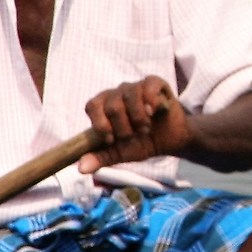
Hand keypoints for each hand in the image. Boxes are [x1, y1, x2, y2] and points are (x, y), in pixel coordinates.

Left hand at [80, 76, 197, 171]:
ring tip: (146, 128)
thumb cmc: (142, 143)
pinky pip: (147, 88)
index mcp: (104, 106)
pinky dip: (151, 103)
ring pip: (130, 96)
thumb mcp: (120, 153)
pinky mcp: (154, 83)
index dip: (101, 124)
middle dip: (124, 128)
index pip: (92, 106)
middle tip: (134, 135)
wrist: (170, 140)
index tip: (111, 139)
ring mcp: (135, 87)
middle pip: (112, 106)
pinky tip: (154, 112)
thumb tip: (80, 169)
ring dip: (139, 119)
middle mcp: (117, 93)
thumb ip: (100, 158)